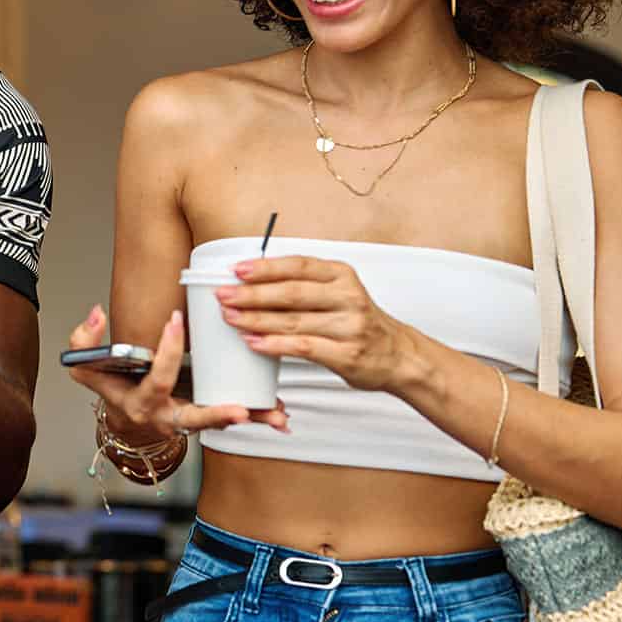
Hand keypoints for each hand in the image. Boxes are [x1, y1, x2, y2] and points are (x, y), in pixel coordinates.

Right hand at [67, 306, 288, 437]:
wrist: (126, 421)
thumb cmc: (111, 388)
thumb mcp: (87, 369)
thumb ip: (83, 342)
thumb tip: (96, 313)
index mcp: (140, 402)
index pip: (155, 378)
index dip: (165, 350)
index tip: (175, 320)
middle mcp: (166, 418)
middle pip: (193, 419)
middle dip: (216, 414)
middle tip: (240, 409)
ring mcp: (188, 422)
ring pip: (221, 422)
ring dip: (250, 418)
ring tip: (276, 416)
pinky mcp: (205, 418)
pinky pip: (232, 419)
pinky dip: (258, 417)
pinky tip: (281, 416)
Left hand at [219, 254, 412, 390]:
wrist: (397, 355)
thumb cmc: (358, 321)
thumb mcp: (339, 291)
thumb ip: (305, 284)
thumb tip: (252, 280)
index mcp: (342, 275)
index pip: (298, 266)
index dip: (265, 267)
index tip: (236, 270)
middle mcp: (348, 297)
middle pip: (291, 293)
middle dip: (252, 294)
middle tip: (224, 295)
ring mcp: (349, 327)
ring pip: (294, 321)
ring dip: (257, 319)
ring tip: (231, 318)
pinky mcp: (347, 355)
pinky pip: (304, 347)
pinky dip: (275, 345)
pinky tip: (254, 342)